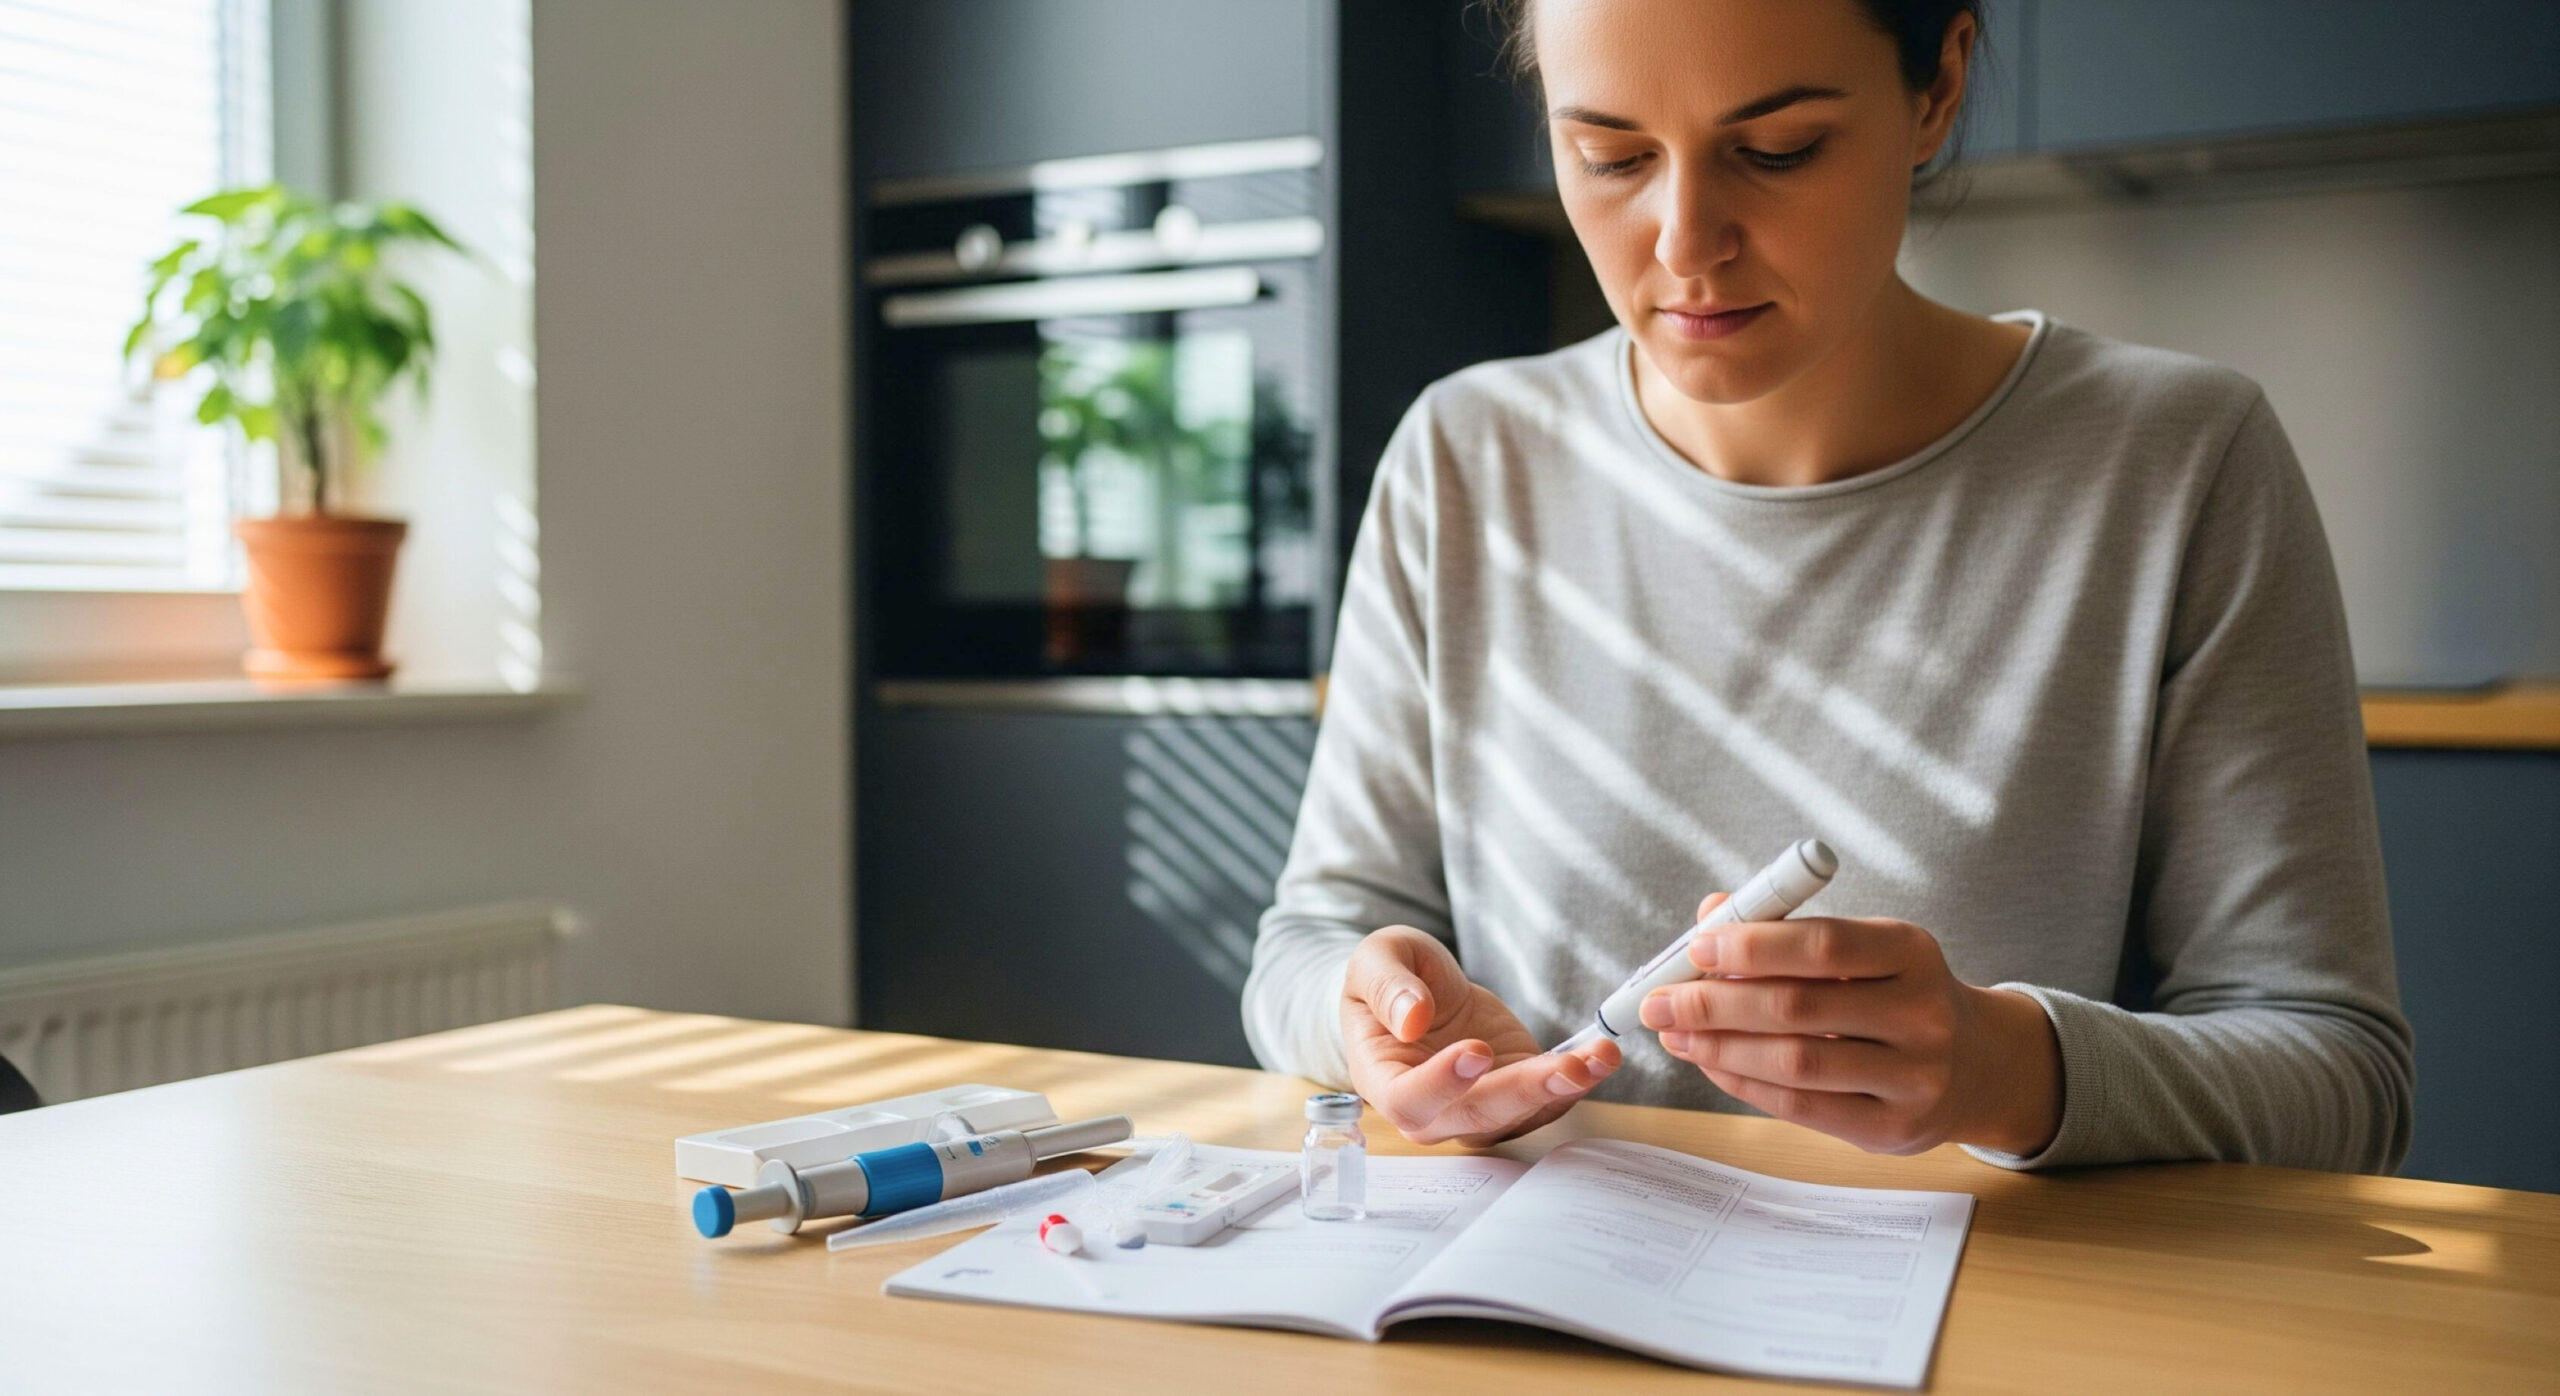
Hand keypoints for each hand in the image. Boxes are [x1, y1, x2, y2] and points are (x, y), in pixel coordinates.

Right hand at [1341, 924, 1620, 1145]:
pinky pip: (1548, 1100)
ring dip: (1562, 1090)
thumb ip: (1388, 986)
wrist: (1416, 995)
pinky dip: (1580, 1080)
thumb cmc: (1386, 980)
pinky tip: (1602, 1055)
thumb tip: (1412, 1019)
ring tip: (1599, 1058)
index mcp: (1383, 1079)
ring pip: (1519, 1115)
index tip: (1476, 1051)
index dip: (1442, 1084)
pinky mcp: (1515, 1094)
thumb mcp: (1376, 961)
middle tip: (1566, 1066)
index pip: (1408, 1100)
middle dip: (1525, 1093)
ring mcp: (1476, 1108)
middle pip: (1476, 1117)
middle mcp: (1431, 1110)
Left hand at [1643, 893, 2063, 1155]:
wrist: (1976, 1065)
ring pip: (1796, 1062)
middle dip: (1714, 1002)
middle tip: (1659, 1001)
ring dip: (1720, 1047)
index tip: (1695, 946)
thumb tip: (1709, 913)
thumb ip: (1786, 928)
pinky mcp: (1894, 1128)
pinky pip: (1801, 1107)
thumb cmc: (1894, 992)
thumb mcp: (1862, 949)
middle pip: (1798, 1007)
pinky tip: (1710, 1063)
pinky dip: (1744, 1082)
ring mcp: (1915, 1077)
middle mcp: (1923, 1014)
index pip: (1824, 945)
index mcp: (1912, 951)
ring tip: (1674, 1034)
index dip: (1753, 945)